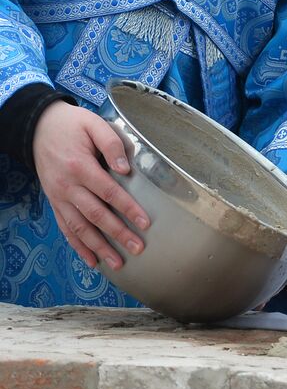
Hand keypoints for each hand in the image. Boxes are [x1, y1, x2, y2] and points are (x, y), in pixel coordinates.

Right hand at [31, 101, 148, 270]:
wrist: (38, 127)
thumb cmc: (72, 125)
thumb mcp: (94, 125)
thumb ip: (112, 144)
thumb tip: (125, 169)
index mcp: (80, 167)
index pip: (109, 192)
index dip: (128, 208)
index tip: (145, 223)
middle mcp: (67, 187)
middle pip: (95, 215)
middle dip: (117, 234)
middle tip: (138, 248)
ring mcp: (58, 197)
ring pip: (79, 228)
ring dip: (98, 247)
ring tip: (118, 263)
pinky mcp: (54, 203)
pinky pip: (65, 228)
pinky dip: (77, 246)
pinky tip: (91, 260)